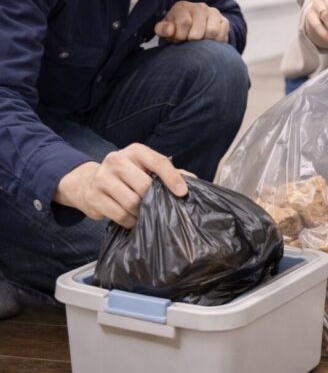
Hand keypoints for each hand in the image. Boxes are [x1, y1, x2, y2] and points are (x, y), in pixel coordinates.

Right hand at [53, 144, 187, 228]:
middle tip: (158, 207)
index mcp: (135, 151)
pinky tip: (133, 219)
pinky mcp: (94, 196)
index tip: (182, 192)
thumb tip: (193, 181)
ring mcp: (102, 178)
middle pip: (145, 186)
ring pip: (132, 202)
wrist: (88, 182)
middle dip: (153, 199)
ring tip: (145, 214)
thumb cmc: (128, 175)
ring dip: (142, 213)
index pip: (159, 162)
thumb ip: (169, 173)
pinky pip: (120, 215)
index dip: (172, 178)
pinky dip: (131, 221)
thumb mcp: (146, 168)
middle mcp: (117, 160)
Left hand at [154, 0, 229, 42]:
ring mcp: (214, 13)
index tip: (178, 38)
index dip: (180, 36)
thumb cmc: (176, 29)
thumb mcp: (165, 29)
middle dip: (191, 41)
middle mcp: (200, 7)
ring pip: (212, 32)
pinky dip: (215, 42)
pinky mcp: (224, 21)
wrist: (191, 27)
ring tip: (198, 42)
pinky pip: (222, 35)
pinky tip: (208, 41)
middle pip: (198, 31)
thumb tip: (170, 30)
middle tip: (188, 41)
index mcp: (183, 7)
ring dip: (204, 42)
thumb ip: (163, 29)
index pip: (185, 22)